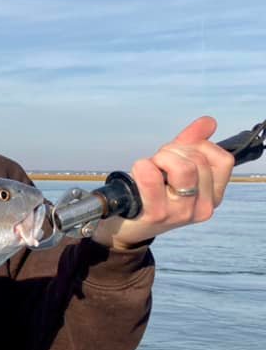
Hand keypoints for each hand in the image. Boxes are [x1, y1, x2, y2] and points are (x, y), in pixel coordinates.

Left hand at [92, 116, 234, 249]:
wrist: (126, 227)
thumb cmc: (152, 195)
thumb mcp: (175, 169)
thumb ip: (192, 144)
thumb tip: (208, 122)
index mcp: (213, 196)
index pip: (223, 160)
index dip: (199, 146)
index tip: (180, 152)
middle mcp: (202, 207)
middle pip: (197, 160)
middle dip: (173, 151)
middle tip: (158, 162)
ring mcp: (180, 213)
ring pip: (183, 167)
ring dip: (161, 158)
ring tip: (149, 168)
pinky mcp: (156, 214)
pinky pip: (152, 177)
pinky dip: (142, 167)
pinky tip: (138, 174)